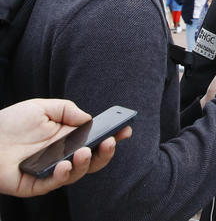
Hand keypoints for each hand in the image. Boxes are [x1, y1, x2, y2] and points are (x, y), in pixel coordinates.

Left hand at [0, 99, 131, 197]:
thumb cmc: (10, 122)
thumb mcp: (42, 107)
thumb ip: (68, 110)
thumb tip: (89, 119)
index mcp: (67, 137)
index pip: (95, 139)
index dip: (112, 135)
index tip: (126, 129)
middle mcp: (63, 155)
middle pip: (92, 159)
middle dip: (106, 153)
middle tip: (110, 142)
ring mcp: (50, 170)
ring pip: (76, 173)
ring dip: (86, 164)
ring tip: (85, 152)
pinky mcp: (35, 184)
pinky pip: (53, 184)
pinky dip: (62, 176)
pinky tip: (64, 165)